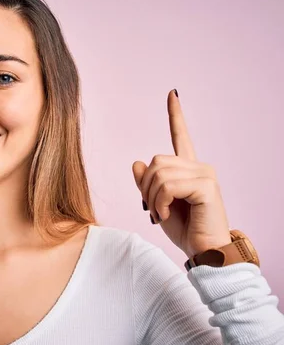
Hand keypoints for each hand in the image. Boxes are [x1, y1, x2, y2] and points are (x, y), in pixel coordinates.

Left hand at [132, 89, 231, 258]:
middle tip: (154, 209)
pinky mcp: (206, 186)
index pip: (180, 136)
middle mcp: (199, 167)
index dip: (175, 115)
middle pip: (156, 161)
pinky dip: (160, 203)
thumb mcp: (157, 204)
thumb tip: (137, 162)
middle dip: (147, 188)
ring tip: (161, 213)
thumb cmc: (184, 229)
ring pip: (159, 173)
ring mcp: (205, 175)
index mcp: (188, 169)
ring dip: (152, 198)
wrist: (204, 251)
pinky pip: (168, 186)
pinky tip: (167, 214)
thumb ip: (147, 184)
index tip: (172, 94)